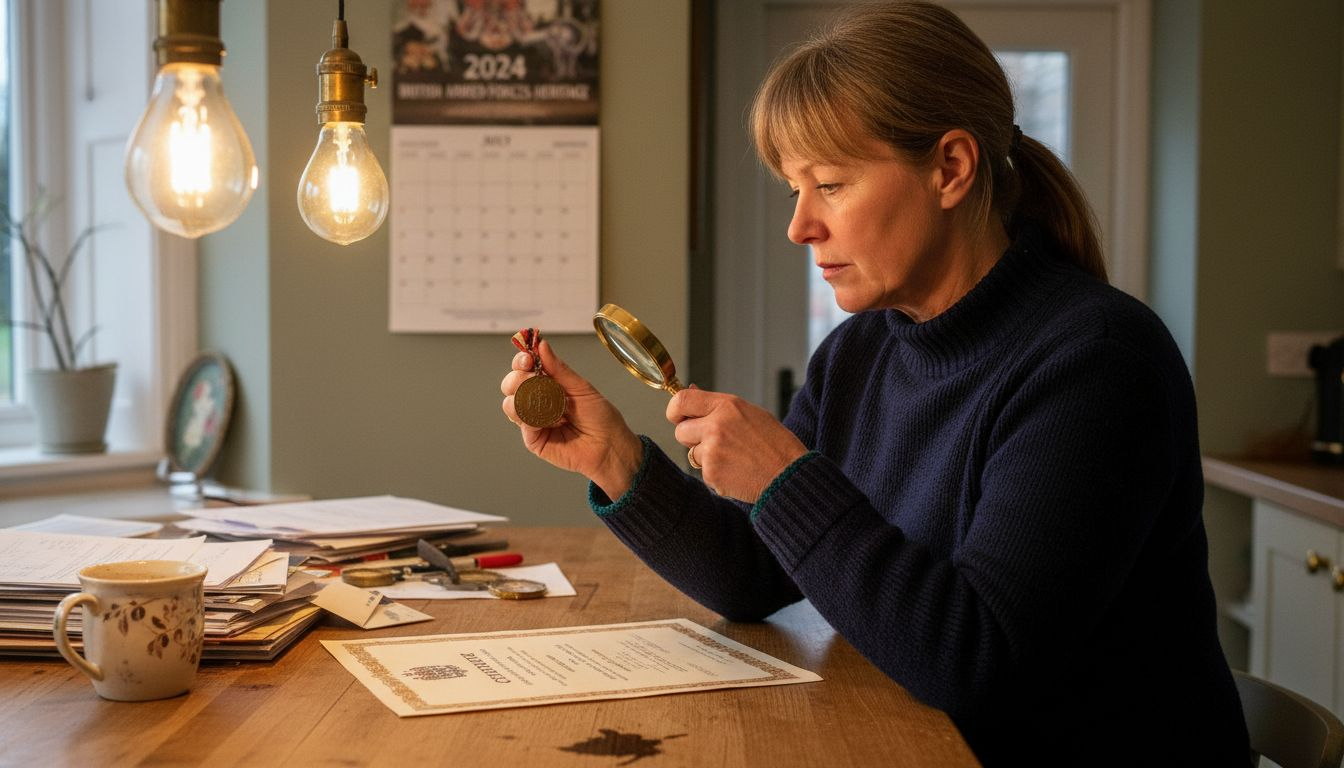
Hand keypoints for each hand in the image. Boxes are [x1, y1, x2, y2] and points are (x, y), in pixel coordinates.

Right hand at [501, 340, 643, 498]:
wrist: (610, 446)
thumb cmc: (601, 418)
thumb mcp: (581, 387)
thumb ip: (559, 369)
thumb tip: (541, 346)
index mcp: (548, 385)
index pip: (524, 368)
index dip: (521, 360)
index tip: (527, 357)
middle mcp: (537, 401)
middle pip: (511, 384)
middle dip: (518, 377)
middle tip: (532, 376)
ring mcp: (533, 420)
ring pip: (510, 403)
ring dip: (523, 397)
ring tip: (544, 400)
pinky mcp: (533, 439)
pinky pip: (521, 423)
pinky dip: (530, 416)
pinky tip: (545, 417)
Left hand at [667, 387, 806, 502]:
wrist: (789, 474)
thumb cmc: (774, 442)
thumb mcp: (749, 412)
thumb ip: (717, 405)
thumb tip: (690, 390)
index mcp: (726, 405)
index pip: (681, 400)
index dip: (675, 410)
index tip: (678, 416)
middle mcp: (716, 426)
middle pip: (681, 431)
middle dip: (692, 438)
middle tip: (715, 442)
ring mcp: (713, 451)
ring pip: (692, 454)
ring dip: (707, 457)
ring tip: (734, 457)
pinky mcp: (712, 474)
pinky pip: (703, 472)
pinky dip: (716, 473)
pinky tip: (737, 471)